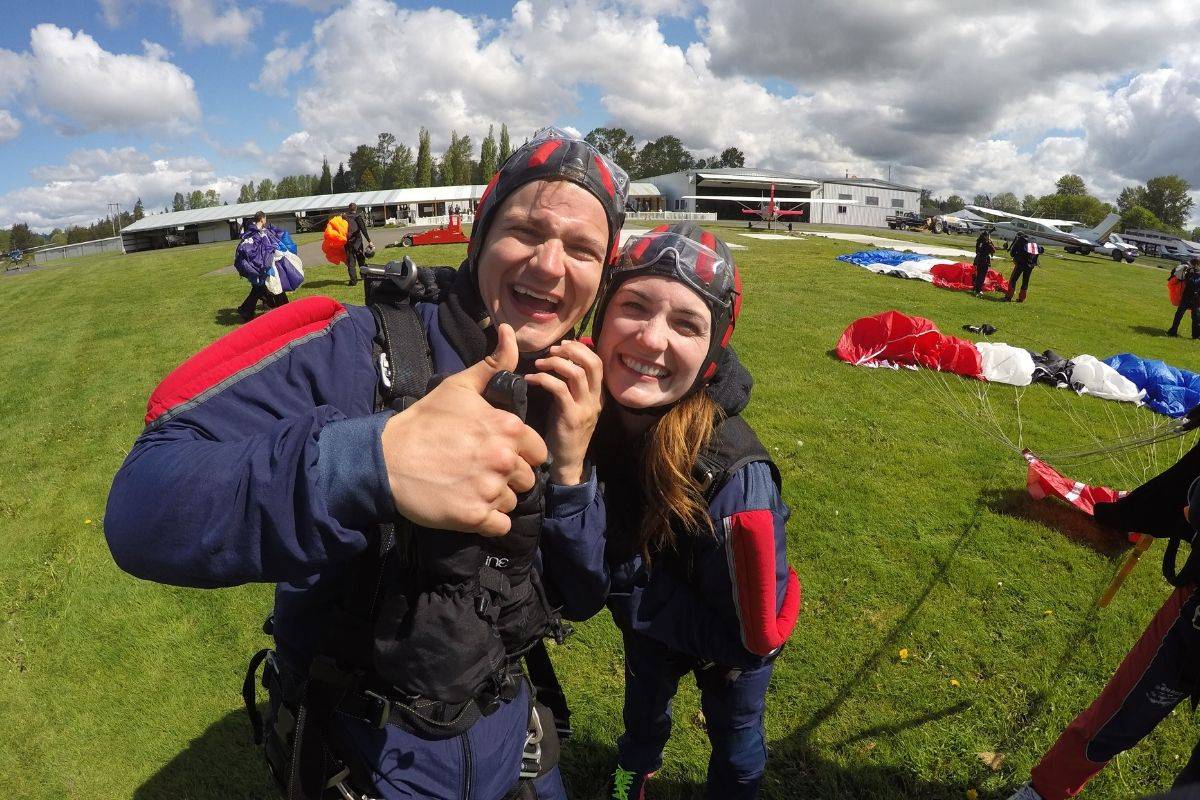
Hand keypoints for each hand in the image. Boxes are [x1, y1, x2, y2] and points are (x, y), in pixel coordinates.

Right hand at [380, 323, 547, 535]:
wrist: (387, 459)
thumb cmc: (425, 421)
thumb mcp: (460, 386)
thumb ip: (494, 364)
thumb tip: (510, 332)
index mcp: (507, 428)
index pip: (536, 450)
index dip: (519, 453)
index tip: (494, 452)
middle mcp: (504, 459)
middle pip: (526, 478)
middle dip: (507, 477)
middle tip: (477, 471)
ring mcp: (490, 489)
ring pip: (512, 502)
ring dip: (497, 499)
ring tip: (469, 487)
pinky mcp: (475, 517)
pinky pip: (500, 526)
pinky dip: (488, 521)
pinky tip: (469, 507)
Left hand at [525, 339, 603, 485]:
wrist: (567, 463)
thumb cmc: (564, 433)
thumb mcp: (571, 405)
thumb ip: (570, 386)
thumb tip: (556, 363)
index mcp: (597, 395)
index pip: (597, 362)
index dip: (581, 349)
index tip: (562, 346)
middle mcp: (595, 400)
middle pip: (592, 363)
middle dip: (571, 351)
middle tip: (552, 351)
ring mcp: (585, 409)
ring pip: (576, 374)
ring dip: (555, 363)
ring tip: (538, 364)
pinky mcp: (571, 418)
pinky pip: (559, 390)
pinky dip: (543, 379)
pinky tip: (530, 379)